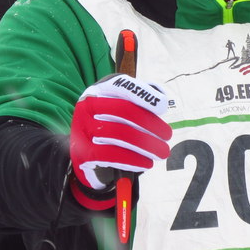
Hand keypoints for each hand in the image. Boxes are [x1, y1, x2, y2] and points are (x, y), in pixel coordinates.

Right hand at [70, 73, 171, 190]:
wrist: (86, 150)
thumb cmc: (112, 122)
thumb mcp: (123, 103)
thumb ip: (141, 97)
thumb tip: (161, 102)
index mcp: (100, 89)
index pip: (122, 86)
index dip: (144, 95)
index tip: (163, 107)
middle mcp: (88, 105)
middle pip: (124, 111)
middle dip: (150, 124)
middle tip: (167, 135)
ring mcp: (82, 128)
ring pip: (119, 134)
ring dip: (146, 145)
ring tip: (161, 151)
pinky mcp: (82, 152)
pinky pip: (110, 155)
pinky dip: (131, 160)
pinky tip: (145, 163)